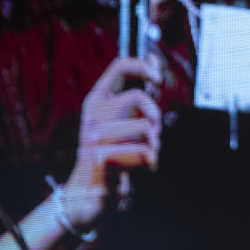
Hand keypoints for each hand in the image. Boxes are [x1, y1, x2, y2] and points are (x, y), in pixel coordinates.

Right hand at [63, 56, 162, 228]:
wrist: (91, 192)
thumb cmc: (114, 149)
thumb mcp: (122, 117)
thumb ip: (137, 89)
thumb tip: (155, 57)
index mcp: (96, 100)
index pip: (118, 66)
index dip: (143, 65)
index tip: (158, 76)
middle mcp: (92, 114)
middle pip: (138, 97)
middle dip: (154, 116)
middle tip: (153, 133)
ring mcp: (94, 136)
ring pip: (146, 128)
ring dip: (154, 143)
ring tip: (145, 153)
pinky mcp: (101, 158)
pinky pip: (145, 152)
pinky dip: (151, 161)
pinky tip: (141, 168)